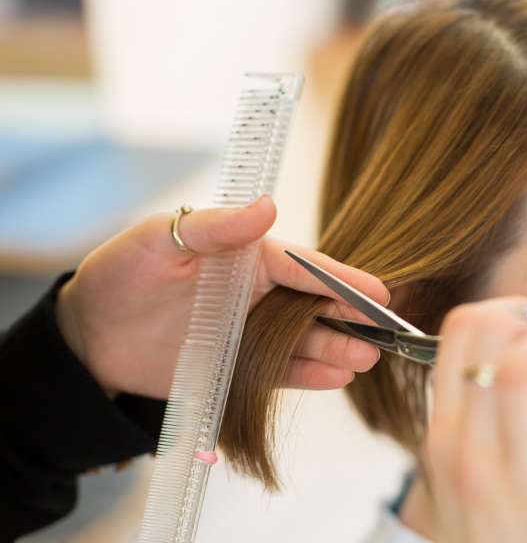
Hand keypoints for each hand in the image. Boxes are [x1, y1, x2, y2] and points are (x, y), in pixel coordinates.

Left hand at [55, 196, 388, 398]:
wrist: (87, 337)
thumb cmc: (121, 274)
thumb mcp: (160, 240)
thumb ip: (215, 226)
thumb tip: (269, 205)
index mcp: (246, 257)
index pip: (303, 266)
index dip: (343, 279)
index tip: (379, 292)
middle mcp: (258, 294)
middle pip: (315, 305)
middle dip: (351, 318)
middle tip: (383, 334)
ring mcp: (251, 332)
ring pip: (306, 340)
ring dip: (337, 349)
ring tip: (364, 360)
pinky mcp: (240, 367)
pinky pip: (282, 372)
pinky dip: (310, 375)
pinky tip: (336, 377)